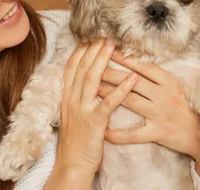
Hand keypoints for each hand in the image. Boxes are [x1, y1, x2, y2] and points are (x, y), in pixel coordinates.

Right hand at [49, 39, 138, 187]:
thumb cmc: (76, 140)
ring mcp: (82, 110)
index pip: (72, 67)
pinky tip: (132, 78)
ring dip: (104, 61)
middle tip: (106, 35)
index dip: (81, 51)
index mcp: (67, 97)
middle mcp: (72, 100)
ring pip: (92, 80)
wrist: (73, 165)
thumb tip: (87, 78)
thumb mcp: (72, 113)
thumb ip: (77, 95)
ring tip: (116, 47)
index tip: (91, 37)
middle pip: (83, 68)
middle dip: (94, 50)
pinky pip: (109, 103)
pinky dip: (121, 89)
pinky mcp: (94, 122)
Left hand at [98, 52, 199, 183]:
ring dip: (110, 94)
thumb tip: (136, 62)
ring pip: (130, 101)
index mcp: (169, 82)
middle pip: (132, 81)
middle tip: (92, 67)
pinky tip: (104, 131)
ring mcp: (160, 114)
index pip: (143, 66)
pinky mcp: (158, 133)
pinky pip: (134, 134)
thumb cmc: (187, 108)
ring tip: (92, 89)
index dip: (125, 58)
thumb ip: (158, 76)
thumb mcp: (176, 87)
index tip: (108, 50)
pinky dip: (118, 134)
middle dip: (110, 73)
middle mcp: (164, 95)